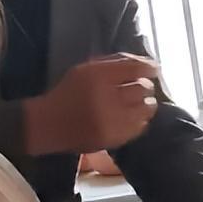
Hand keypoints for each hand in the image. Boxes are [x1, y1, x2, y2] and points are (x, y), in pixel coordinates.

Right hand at [25, 53, 158, 155]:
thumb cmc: (69, 92)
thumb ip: (114, 63)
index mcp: (97, 76)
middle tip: (141, 88)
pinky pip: (140, 126)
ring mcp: (111, 120)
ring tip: (138, 103)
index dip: (149, 68)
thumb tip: (147, 64)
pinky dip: (140, 119)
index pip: (135, 68)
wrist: (49, 124)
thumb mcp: (85, 69)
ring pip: (146, 108)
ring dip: (146, 103)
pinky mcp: (114, 138)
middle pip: (143, 88)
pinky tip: (131, 117)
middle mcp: (106, 97)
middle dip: (146, 86)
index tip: (153, 70)